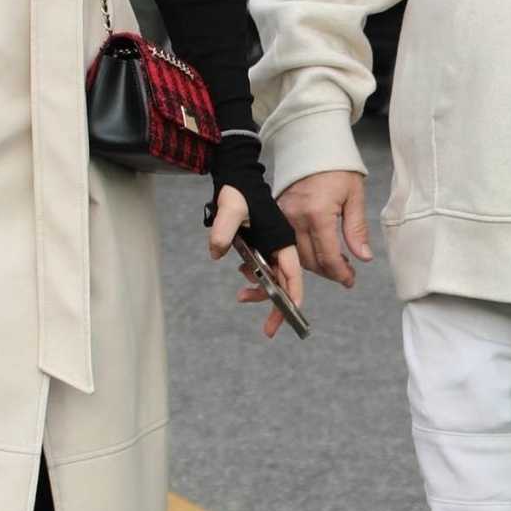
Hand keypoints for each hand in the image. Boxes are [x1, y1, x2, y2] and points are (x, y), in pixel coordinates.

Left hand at [206, 184, 305, 340]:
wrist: (236, 179)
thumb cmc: (239, 191)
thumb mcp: (230, 209)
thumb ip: (223, 230)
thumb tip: (216, 252)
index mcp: (281, 240)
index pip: (292, 272)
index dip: (294, 293)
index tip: (292, 311)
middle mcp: (280, 247)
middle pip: (284, 283)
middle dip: (278, 307)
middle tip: (268, 330)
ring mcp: (271, 248)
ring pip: (272, 279)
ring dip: (261, 292)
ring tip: (242, 297)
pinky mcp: (262, 247)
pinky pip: (262, 270)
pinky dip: (254, 279)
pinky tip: (242, 277)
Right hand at [277, 169, 370, 288]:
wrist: (312, 143)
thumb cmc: (336, 166)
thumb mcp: (354, 196)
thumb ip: (356, 230)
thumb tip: (363, 257)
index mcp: (317, 213)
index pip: (328, 256)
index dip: (340, 273)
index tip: (350, 280)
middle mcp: (295, 218)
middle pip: (310, 261)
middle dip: (328, 273)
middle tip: (345, 275)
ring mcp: (283, 216)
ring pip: (296, 255)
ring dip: (315, 265)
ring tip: (334, 264)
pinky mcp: (277, 213)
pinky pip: (286, 242)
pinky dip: (301, 252)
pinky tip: (316, 252)